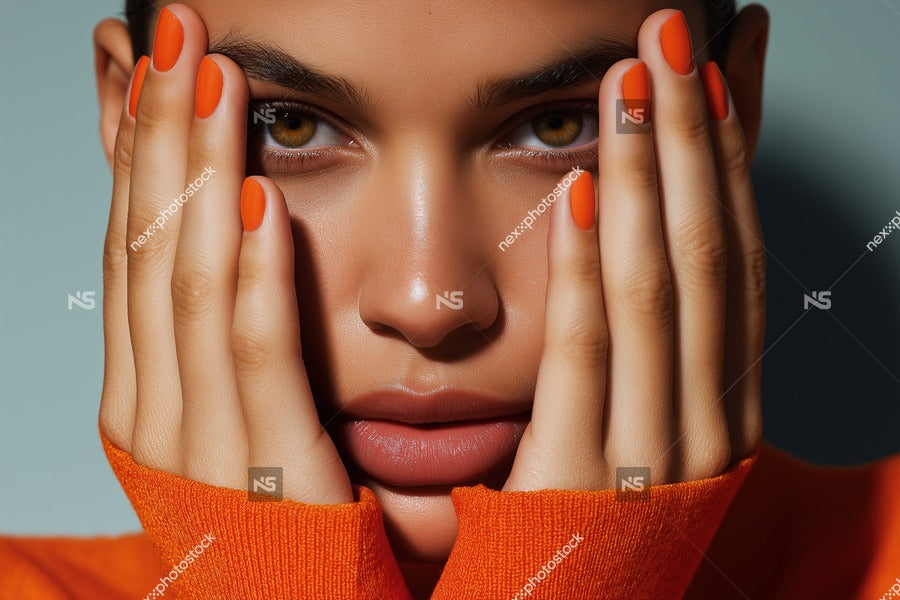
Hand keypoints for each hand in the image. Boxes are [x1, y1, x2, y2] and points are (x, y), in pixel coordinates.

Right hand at [98, 4, 351, 503]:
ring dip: (198, 171)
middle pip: (146, 243)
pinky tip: (260, 200)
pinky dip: (252, 276)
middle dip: (158, 132)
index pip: (132, 244)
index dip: (140, 147)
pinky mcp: (268, 472)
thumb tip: (248, 219)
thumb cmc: (285, 519)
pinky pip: (252, 358)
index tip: (158, 65)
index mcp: (144, 392)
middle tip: (174, 33)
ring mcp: (198, 444)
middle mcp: (152, 410)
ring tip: (211, 75)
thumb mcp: (240, 412)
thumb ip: (232, 330)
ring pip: (185, 283)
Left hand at [505, 8, 764, 491]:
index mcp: (720, 400)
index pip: (732, 252)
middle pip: (707, 253)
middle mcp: (707, 420)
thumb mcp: (630, 418)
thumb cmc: (590, 524)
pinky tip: (578, 192)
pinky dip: (588, 272)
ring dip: (649, 179)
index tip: (714, 67)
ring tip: (635, 82)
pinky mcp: (582, 484)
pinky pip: (590, 360)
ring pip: (662, 291)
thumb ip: (635, 339)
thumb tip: (617, 233)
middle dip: (692, 137)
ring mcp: (656, 456)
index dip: (725, 154)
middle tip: (673, 36)